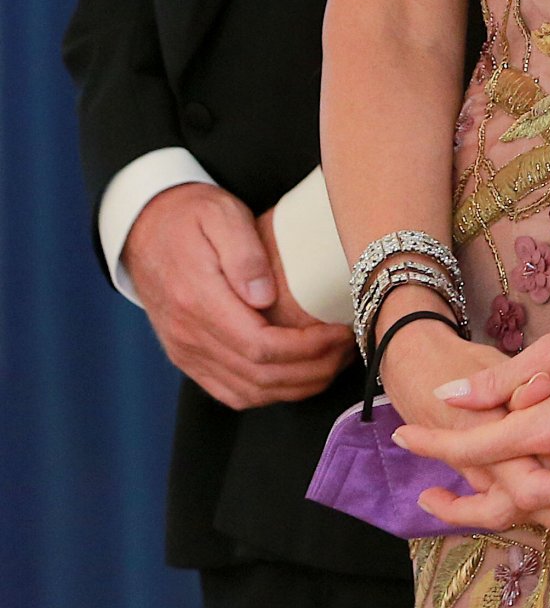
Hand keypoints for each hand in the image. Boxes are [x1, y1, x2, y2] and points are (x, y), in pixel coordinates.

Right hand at [123, 183, 353, 408]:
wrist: (144, 227)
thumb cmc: (190, 215)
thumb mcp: (221, 214)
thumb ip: (244, 253)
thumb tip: (265, 296)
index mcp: (198, 300)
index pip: (261, 346)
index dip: (308, 348)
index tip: (339, 333)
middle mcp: (189, 336)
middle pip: (260, 377)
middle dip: (312, 370)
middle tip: (347, 349)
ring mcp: (186, 352)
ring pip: (247, 392)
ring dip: (295, 387)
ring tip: (331, 363)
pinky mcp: (187, 357)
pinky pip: (230, 392)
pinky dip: (267, 393)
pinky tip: (296, 376)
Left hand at [394, 290, 549, 516]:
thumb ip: (501, 380)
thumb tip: (450, 397)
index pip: (478, 446)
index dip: (435, 442)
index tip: (404, 434)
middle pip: (502, 502)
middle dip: (459, 503)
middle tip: (427, 492)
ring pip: (533, 512)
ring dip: (496, 508)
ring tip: (464, 489)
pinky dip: (533, 498)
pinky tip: (516, 472)